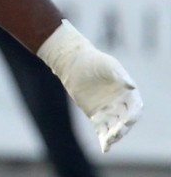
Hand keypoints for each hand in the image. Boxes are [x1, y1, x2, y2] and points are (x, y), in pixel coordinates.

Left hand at [38, 20, 142, 151]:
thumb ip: (119, 75)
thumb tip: (131, 85)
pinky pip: (102, 130)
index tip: (129, 120)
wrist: (74, 63)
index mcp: (128, 93)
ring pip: (114, 127)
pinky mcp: (96, 116)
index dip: (133, 115)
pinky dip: (103, 139)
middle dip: (122, 128)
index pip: (135, 107)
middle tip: (116, 133)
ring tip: (109, 141)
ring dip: (113, 136)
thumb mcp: (107, 65)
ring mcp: (109, 111)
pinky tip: (104, 148)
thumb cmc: (94, 61)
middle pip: (125, 121)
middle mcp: (121, 104)